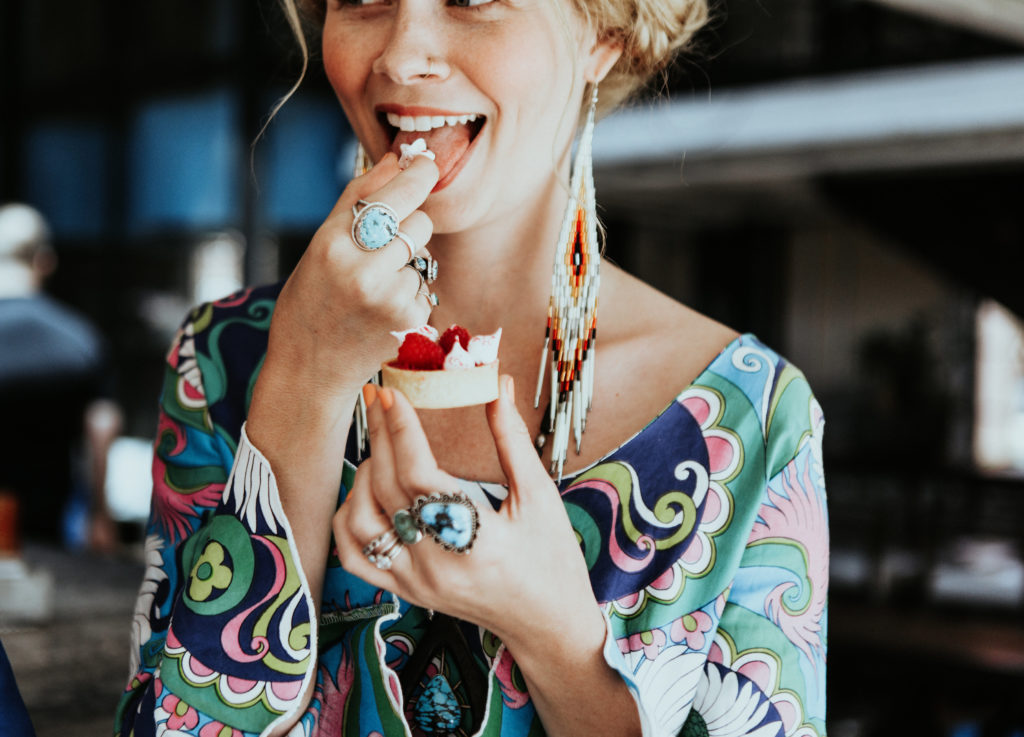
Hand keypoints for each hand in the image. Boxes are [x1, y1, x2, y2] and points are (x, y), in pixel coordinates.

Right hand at [261, 153, 439, 405]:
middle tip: (382, 250)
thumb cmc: (311, 301)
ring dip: (409, 264)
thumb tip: (398, 159)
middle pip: (419, 223)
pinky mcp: (409, 321)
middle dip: (409, 229)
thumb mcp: (320, 246)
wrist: (310, 369)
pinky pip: (425, 287)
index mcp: (331, 244)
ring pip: (425, 256)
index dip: (418, 175)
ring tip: (375, 288)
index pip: (391, 196)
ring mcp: (388, 298)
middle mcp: (361, 270)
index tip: (428, 162)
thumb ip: (358, 200)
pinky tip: (383, 310)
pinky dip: (411, 293)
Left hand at [332, 377, 605, 648]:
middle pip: (386, 489)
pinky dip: (348, 520)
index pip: (418, 475)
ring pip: (361, 522)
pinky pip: (355, 557)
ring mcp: (415, 582)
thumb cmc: (552, 561)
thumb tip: (496, 385)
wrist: (548, 624)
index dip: (401, 430)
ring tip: (380, 446)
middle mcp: (436, 565)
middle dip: (379, 435)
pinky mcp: (406, 592)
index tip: (393, 393)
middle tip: (379, 397)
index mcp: (474, 541)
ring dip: (363, 476)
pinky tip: (363, 492)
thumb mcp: (540, 497)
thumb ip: (512, 440)